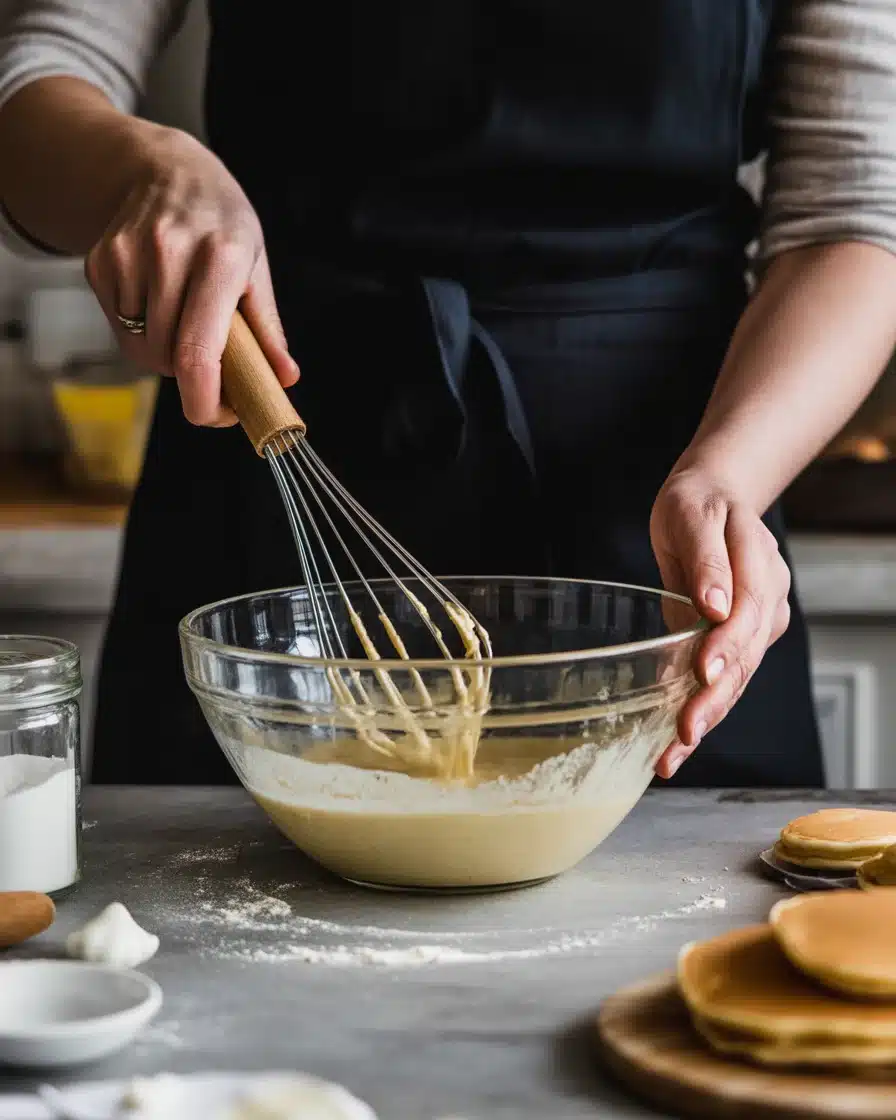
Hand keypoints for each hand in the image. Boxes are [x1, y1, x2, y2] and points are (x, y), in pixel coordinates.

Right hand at [84, 127, 297, 425]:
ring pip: (141, 347)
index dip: (203, 399)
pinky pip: (120, 327)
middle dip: (192, 378)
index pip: (198, 350)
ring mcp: (128, 255)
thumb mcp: (256, 265)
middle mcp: (171, 253)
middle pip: (169, 357)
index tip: (215, 416)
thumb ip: (267, 328)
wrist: (165, 168)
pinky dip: (141, 333)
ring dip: (165, 356)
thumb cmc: (222, 223)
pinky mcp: (100, 261)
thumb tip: (284, 379)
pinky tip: (159, 304)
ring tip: (186, 327)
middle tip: (212, 369)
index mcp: (222, 257)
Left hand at [649, 466, 791, 778]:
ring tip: (670, 757)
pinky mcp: (738, 642)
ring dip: (705, 719)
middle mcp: (767, 602)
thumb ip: (706, 561)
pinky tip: (673, 745)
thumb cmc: (696, 504)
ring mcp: (757, 625)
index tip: (704, 675)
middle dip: (713, 701)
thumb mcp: (693, 515)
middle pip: (744, 658)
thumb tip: (715, 605)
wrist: (710, 498)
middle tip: (683, 736)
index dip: (726, 648)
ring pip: (735, 679)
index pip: (748, 616)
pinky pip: (722, 678)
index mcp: (760, 568)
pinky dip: (699, 711)